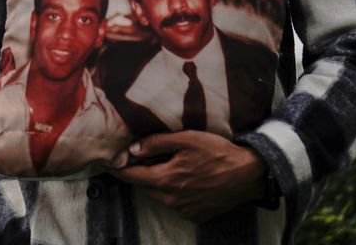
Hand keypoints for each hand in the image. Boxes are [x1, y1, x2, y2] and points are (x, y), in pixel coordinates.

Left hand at [106, 131, 266, 222]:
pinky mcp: (196, 216)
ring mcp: (185, 210)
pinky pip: (176, 204)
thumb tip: (133, 149)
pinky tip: (183, 179)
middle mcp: (172, 200)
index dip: (118, 169)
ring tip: (163, 166)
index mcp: (167, 180)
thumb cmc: (218, 153)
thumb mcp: (186, 139)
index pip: (133, 176)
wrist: (249, 174)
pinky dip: (173, 192)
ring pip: (160, 196)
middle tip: (135, 159)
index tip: (107, 163)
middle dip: (138, 174)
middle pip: (145, 186)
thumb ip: (157, 143)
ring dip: (156, 182)